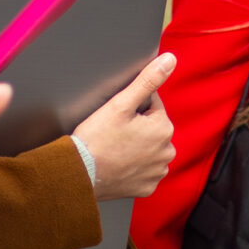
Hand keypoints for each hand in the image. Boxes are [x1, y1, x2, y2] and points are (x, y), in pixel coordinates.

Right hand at [75, 53, 177, 201]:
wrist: (79, 173)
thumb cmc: (96, 138)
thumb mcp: (121, 103)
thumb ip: (148, 80)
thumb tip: (170, 60)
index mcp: (164, 128)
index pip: (152, 106)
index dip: (132, 107)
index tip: (116, 117)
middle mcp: (167, 152)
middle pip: (152, 129)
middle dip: (137, 128)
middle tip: (113, 133)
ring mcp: (157, 172)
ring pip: (149, 150)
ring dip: (136, 147)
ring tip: (114, 148)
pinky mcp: (147, 188)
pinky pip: (144, 171)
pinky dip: (133, 167)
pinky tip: (118, 164)